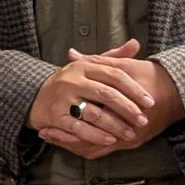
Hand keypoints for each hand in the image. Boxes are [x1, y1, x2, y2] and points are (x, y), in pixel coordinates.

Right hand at [28, 41, 167, 156]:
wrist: (34, 95)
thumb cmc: (69, 82)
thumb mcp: (88, 66)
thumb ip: (112, 57)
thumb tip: (135, 44)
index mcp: (84, 66)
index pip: (114, 75)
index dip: (134, 89)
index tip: (149, 101)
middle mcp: (73, 80)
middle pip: (107, 94)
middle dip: (128, 109)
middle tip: (143, 120)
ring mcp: (63, 99)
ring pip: (94, 113)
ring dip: (115, 125)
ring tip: (130, 133)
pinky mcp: (55, 116)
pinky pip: (79, 128)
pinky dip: (96, 135)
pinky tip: (110, 140)